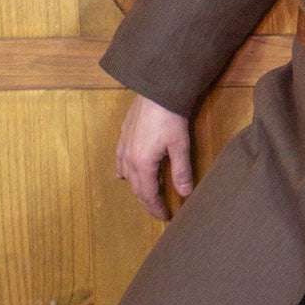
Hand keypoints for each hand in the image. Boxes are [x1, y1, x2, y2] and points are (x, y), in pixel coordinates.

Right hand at [115, 94, 192, 219]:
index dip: (156, 207)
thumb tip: (185, 194)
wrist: (157, 89)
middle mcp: (128, 157)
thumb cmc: (171, 117)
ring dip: (135, 186)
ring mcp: (123, 144)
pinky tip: (122, 173)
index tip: (165, 216)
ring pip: (125, 173)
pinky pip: (119, 158)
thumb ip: (181, 171)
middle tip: (157, 210)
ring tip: (144, 195)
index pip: (148, 193)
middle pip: (135, 186)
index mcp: (142, 163)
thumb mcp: (180, 145)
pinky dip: (122, 169)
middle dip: (146, 200)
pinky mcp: (123, 133)